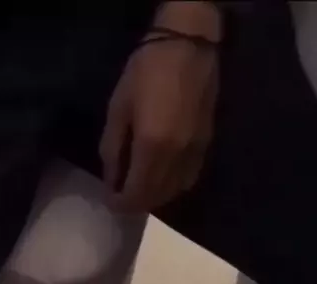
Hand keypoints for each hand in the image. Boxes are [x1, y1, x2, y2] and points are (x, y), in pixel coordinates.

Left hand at [100, 2, 220, 211]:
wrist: (188, 46)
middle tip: (122, 195)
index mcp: (152, 148)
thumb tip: (112, 181)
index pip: (136, 194)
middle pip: (155, 198)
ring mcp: (194, 154)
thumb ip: (112, 150)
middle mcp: (176, 158)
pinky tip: (162, 177)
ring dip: (155, 196)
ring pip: (174, 192)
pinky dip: (173, 186)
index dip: (120, 203)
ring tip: (140, 186)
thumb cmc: (146, 72)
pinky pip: (188, 179)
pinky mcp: (206, 146)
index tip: (110, 200)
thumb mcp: (118, 109)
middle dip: (136, 202)